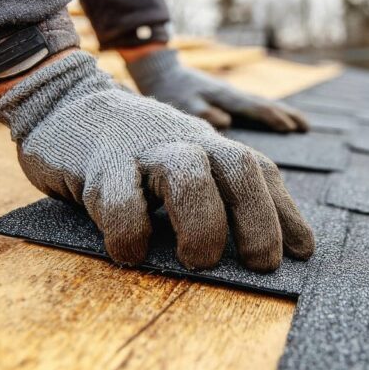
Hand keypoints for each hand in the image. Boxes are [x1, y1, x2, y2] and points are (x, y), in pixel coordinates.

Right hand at [0, 51, 314, 271]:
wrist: (66, 105)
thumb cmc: (136, 151)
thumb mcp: (185, 162)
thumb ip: (222, 194)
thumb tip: (276, 249)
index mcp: (210, 145)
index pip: (260, 172)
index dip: (286, 212)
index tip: (302, 253)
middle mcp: (186, 142)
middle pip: (239, 170)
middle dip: (259, 221)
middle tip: (261, 264)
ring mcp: (144, 150)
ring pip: (188, 180)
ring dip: (202, 226)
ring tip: (199, 261)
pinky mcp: (100, 165)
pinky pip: (121, 203)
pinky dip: (130, 235)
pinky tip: (130, 252)